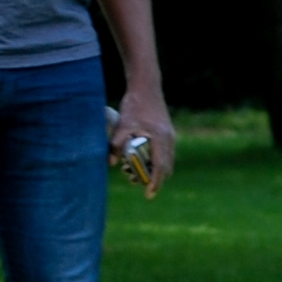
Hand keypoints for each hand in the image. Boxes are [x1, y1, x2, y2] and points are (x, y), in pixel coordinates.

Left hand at [112, 82, 178, 198]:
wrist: (146, 87)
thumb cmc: (135, 105)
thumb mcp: (123, 124)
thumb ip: (116, 144)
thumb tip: (111, 163)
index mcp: (160, 138)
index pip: (160, 166)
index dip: (155, 181)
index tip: (149, 194)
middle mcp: (169, 139)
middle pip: (167, 166)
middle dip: (157, 180)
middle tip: (146, 191)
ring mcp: (170, 136)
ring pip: (168, 160)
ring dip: (158, 171)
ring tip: (142, 179)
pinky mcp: (168, 133)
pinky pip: (166, 153)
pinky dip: (159, 162)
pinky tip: (147, 164)